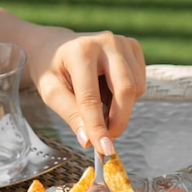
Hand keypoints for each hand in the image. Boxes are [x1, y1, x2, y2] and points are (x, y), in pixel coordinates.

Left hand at [26, 28, 145, 154]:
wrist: (56, 46)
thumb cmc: (51, 69)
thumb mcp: (51, 92)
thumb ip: (70, 115)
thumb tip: (89, 140)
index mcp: (81, 51)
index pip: (92, 97)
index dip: (98, 126)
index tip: (103, 149)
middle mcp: (107, 42)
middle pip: (125, 90)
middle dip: (118, 121)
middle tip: (106, 139)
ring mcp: (123, 43)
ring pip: (136, 89)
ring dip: (120, 108)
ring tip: (98, 106)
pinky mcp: (133, 48)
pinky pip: (139, 83)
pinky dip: (125, 97)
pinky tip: (107, 92)